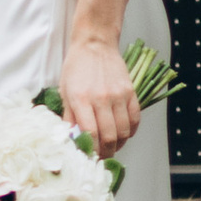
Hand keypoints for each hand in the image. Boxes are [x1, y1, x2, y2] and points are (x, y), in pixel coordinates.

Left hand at [60, 31, 140, 155]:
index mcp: (81, 99)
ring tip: (112, 146)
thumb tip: (71, 139)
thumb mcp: (65, 91)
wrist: (95, 43)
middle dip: (106, 153)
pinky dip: (131, 131)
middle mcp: (101, 99)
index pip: (90, 134)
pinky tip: (123, 133)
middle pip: (109, 137)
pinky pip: (135, 119)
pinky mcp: (130, 92)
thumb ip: (68, 117)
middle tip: (102, 156)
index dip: (91, 151)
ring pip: (124, 131)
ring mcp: (118, 95)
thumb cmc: (76, 67)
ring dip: (118, 144)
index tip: (89, 157)